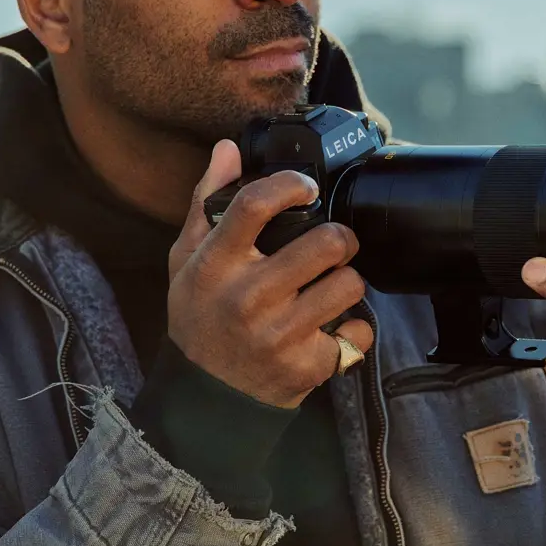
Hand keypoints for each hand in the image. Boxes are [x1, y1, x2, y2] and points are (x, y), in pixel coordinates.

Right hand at [167, 139, 373, 408]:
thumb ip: (206, 202)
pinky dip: (353, 331)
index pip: (254, 205)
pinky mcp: (307, 366)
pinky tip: (332, 330)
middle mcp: (247, 299)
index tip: (305, 188)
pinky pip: (358, 333)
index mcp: (214, 266)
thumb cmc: (198, 318)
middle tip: (334, 244)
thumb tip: (227, 148)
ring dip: (347, 282)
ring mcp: (279, 335)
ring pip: (350, 284)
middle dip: (340, 238)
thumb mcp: (187, 261)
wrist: (205, 397)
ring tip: (330, 287)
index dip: (289, 185)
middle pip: (326, 243)